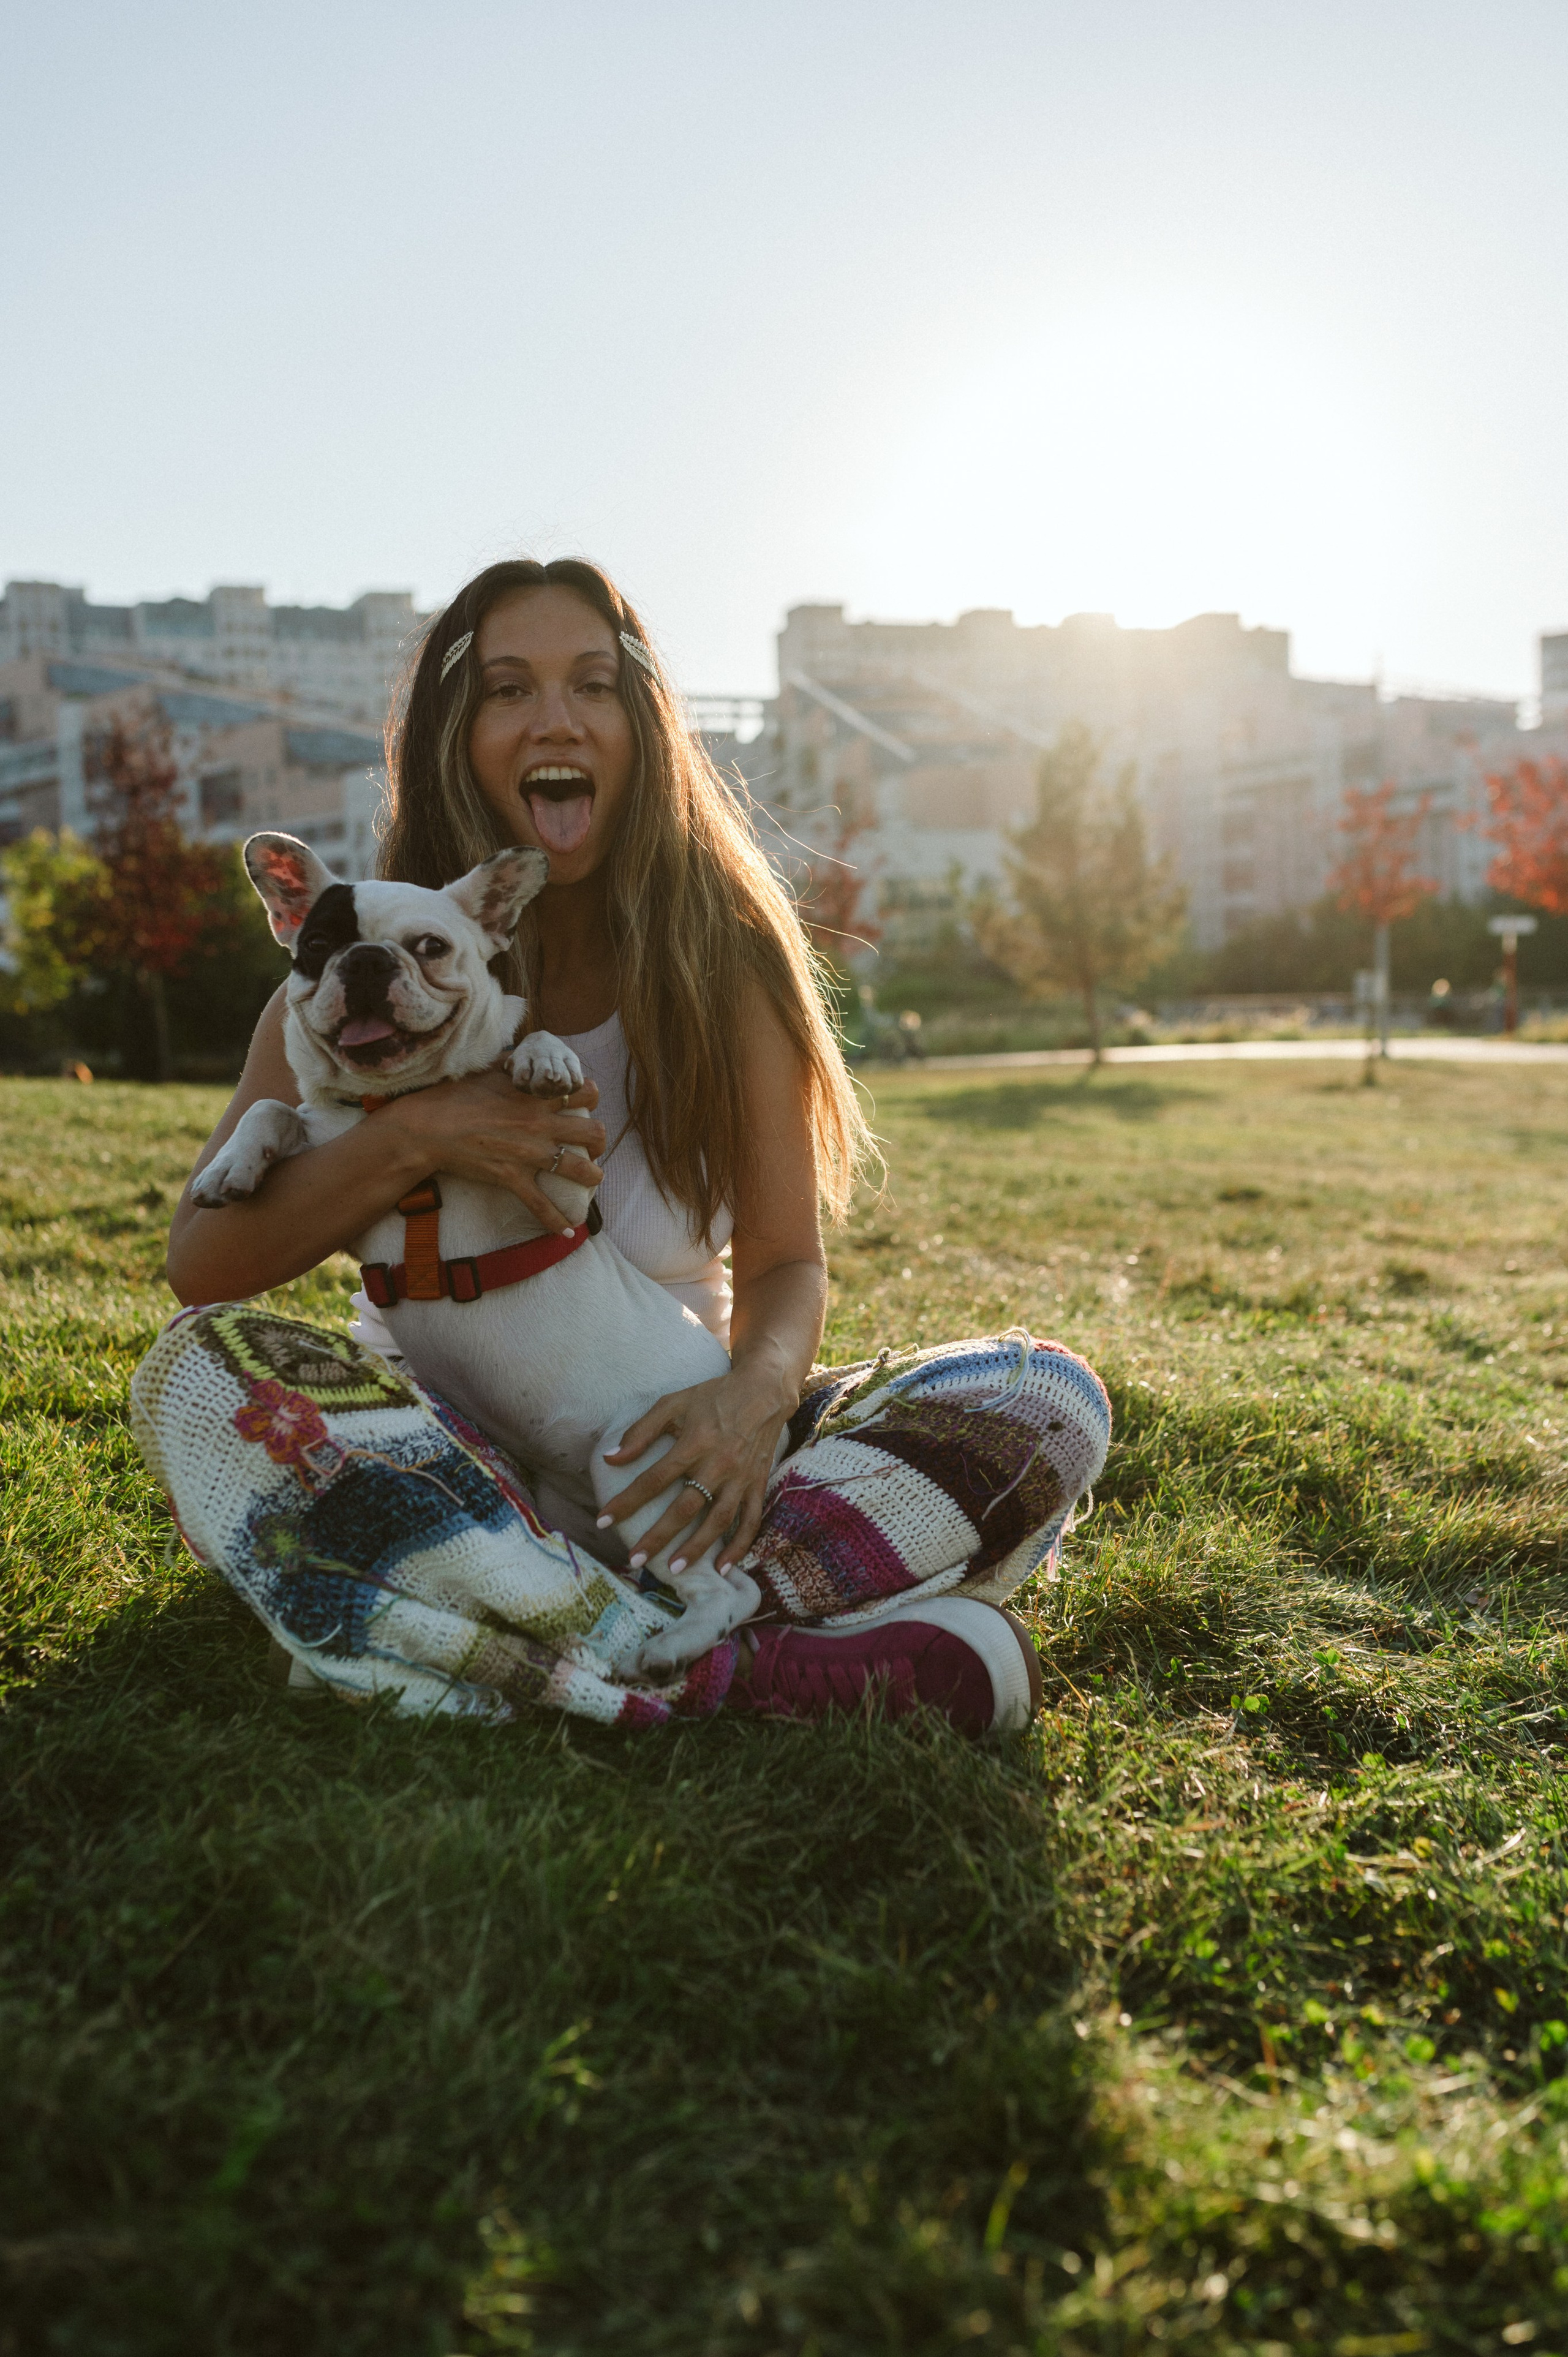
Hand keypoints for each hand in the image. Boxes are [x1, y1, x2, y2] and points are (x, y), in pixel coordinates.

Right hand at [391, 1068, 604, 1234]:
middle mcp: (539, 1123)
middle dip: (599, 1140)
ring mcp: (528, 1153)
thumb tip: (524, 1058)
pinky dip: (557, 1221)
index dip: (591, 1098)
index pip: (584, 1093)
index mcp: (535, 1096)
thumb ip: (514, 1064)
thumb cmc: (454, 1096)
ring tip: (593, 1179)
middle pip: (593, 1131)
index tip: (586, 1105)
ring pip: (579, 1169)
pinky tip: (568, 1232)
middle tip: (593, 1145)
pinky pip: (541, 1205)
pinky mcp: (511, 1177)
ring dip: (592, 1176)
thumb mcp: (489, 1071)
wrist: (428, 1127)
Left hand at [598, 1364, 793, 1572]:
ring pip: (718, 1520)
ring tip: (675, 1569)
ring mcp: (741, 1477)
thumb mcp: (674, 1403)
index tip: (603, 1520)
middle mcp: (718, 1464)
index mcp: (695, 1442)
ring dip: (697, 1547)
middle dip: (659, 1536)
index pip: (654, 1478)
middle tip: (635, 1559)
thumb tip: (611, 1458)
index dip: (627, 1501)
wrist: (765, 1392)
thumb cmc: (713, 1397)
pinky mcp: (758, 1484)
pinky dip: (739, 1546)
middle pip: (685, 1507)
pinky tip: (722, 1566)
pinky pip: (751, 1521)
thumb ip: (641, 1431)